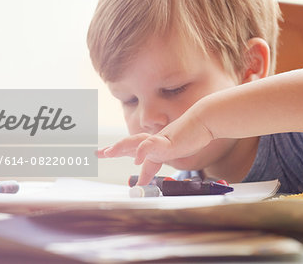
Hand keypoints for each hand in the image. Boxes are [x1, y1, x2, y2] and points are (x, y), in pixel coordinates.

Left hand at [98, 105, 214, 184]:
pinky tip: (136, 158)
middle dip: (113, 149)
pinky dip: (143, 151)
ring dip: (121, 147)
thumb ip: (155, 164)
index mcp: (152, 145)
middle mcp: (152, 142)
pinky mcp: (168, 141)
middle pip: (128, 144)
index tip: (104, 152)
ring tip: (109, 152)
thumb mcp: (170, 154)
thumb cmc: (189, 136)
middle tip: (98, 153)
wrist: (204, 121)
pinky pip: (153, 146)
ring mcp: (159, 141)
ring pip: (136, 142)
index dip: (118, 151)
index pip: (132, 149)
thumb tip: (143, 181)